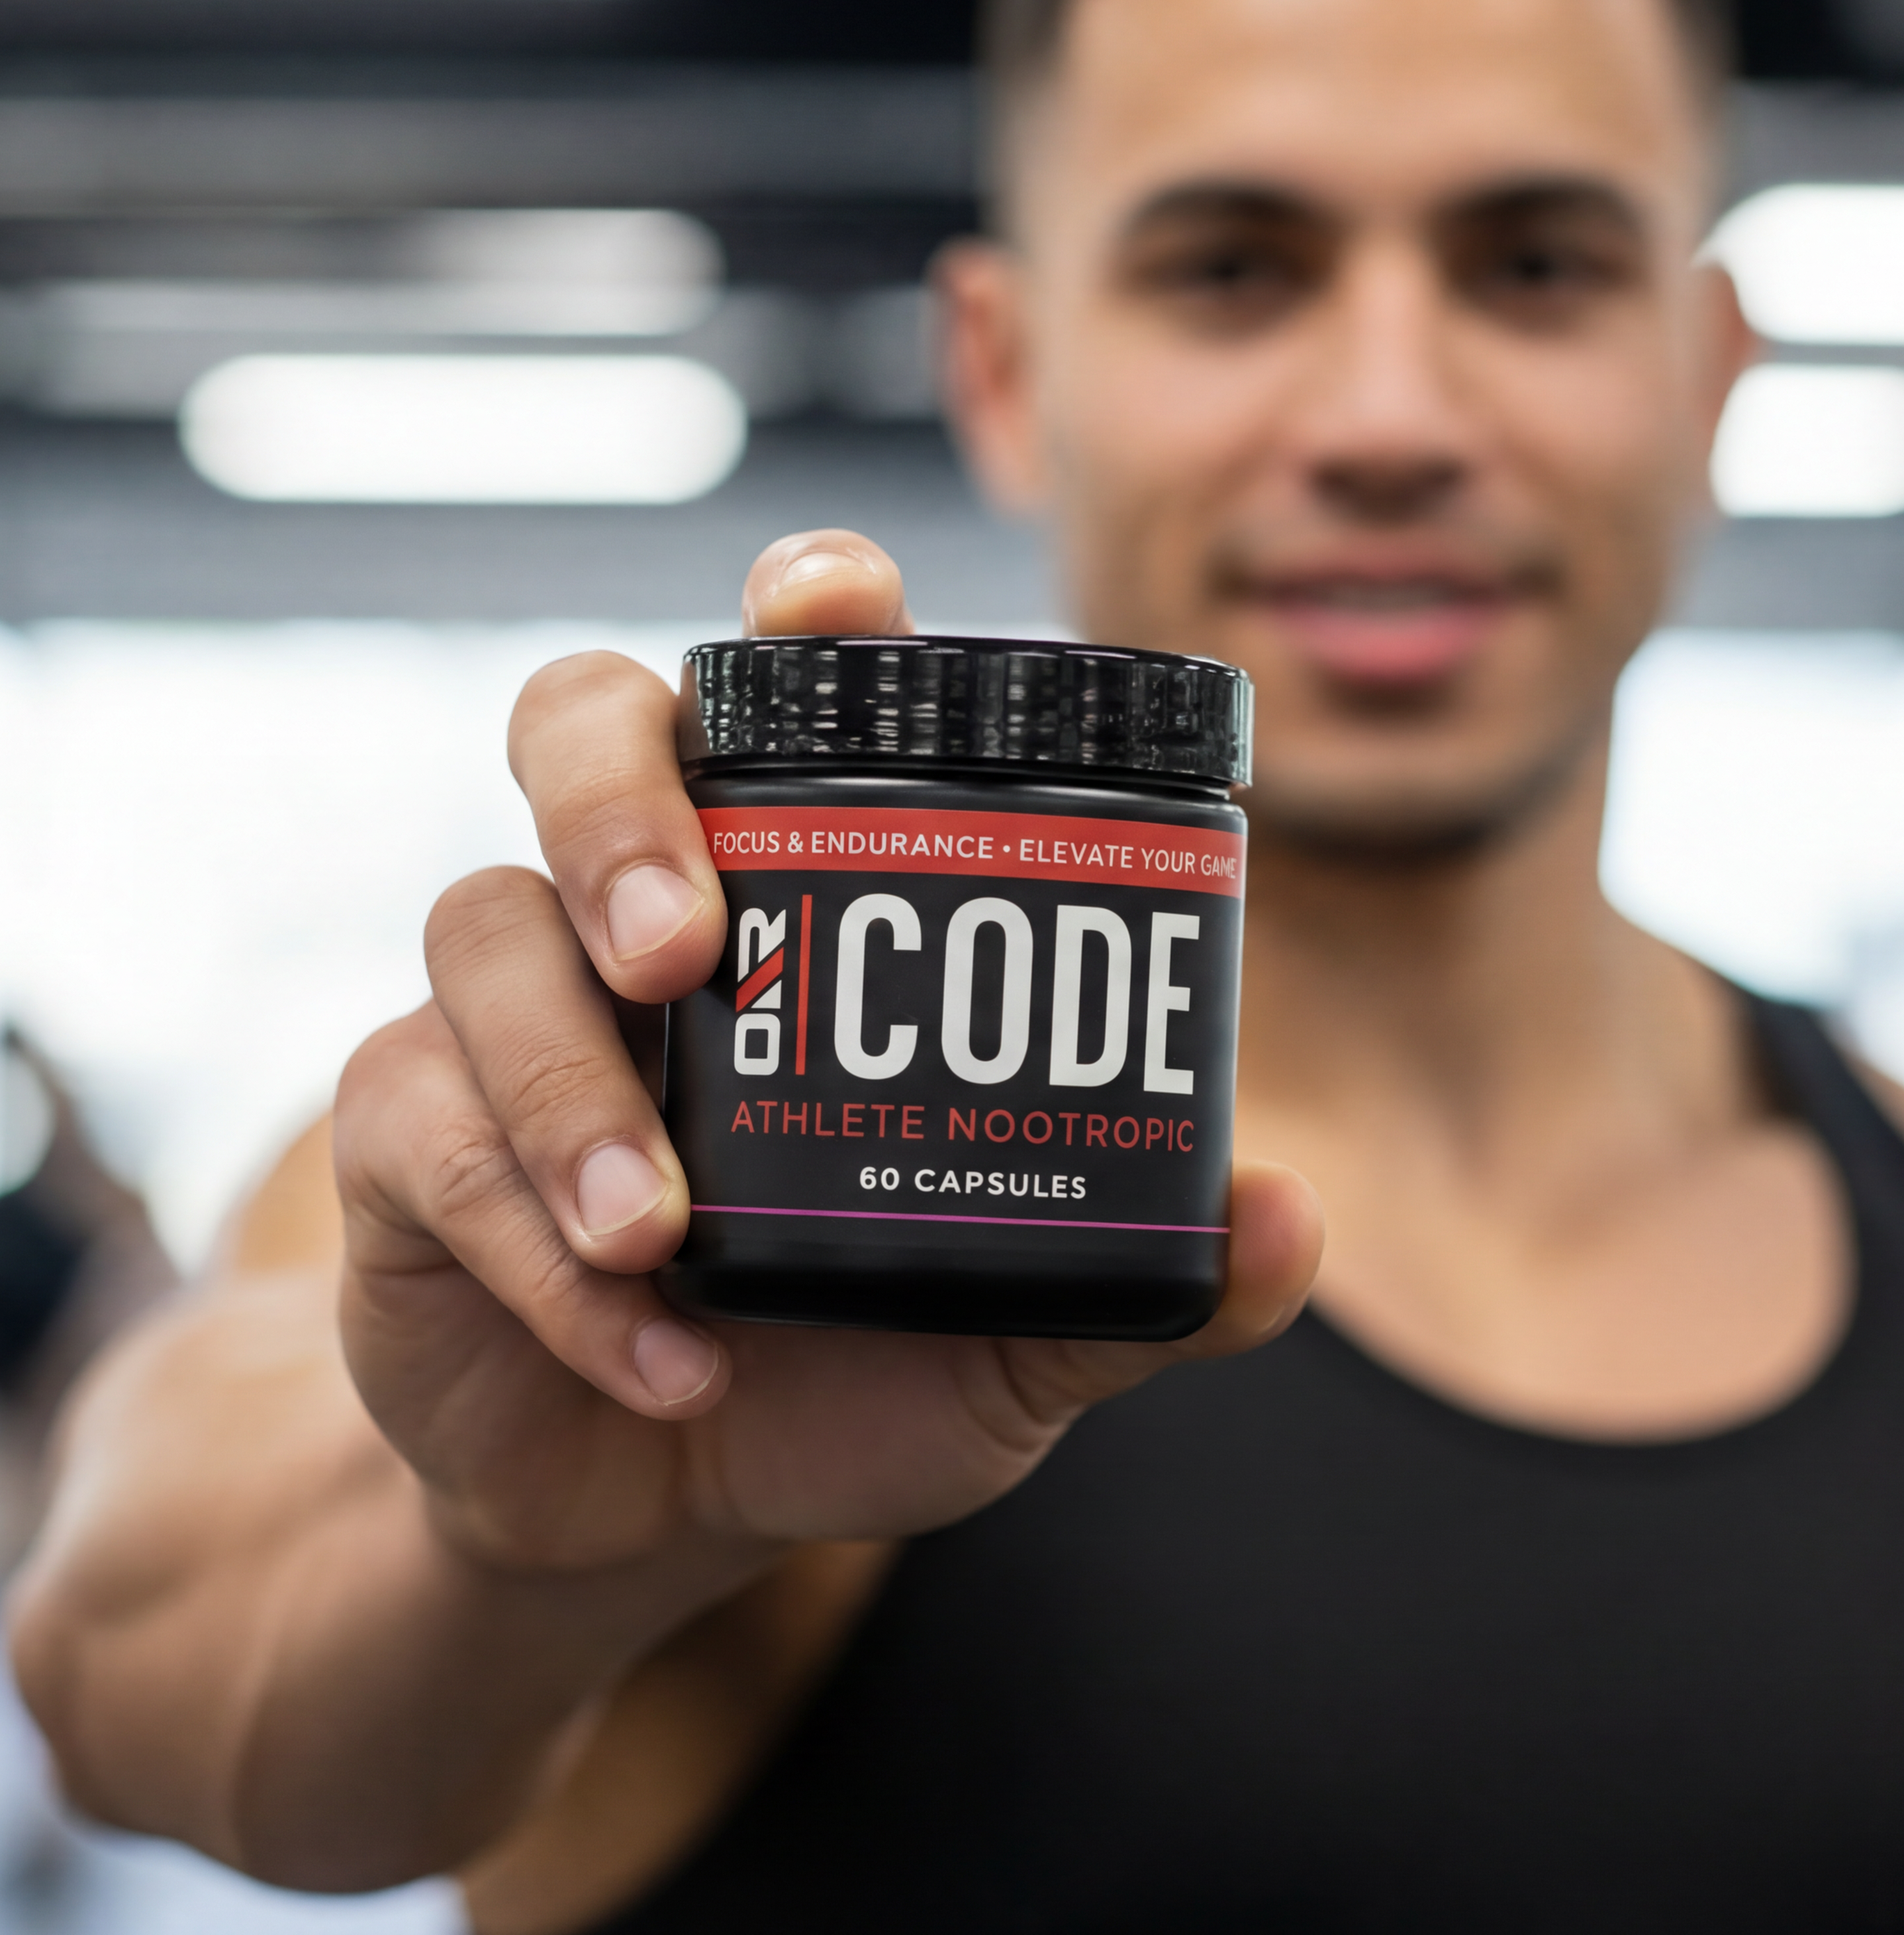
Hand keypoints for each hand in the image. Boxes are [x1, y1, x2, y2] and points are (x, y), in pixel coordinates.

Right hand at [334, 529, 1320, 1589]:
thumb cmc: (850, 1372)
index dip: (803, 609)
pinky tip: (656, 1354)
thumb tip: (1286, 1218)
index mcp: (792, 893)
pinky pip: (431, 1137)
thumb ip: (1139, 1280)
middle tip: (685, 943)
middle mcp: (641, 908)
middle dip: (617, 802)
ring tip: (663, 1229)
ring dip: (573, 1084)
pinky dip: (545, 1252)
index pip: (781, 686)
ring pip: (481, 930)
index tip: (838, 608)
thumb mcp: (1012, 1331)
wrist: (664, 1501)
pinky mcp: (410, 1140)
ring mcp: (513, 1012)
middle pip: (579, 724)